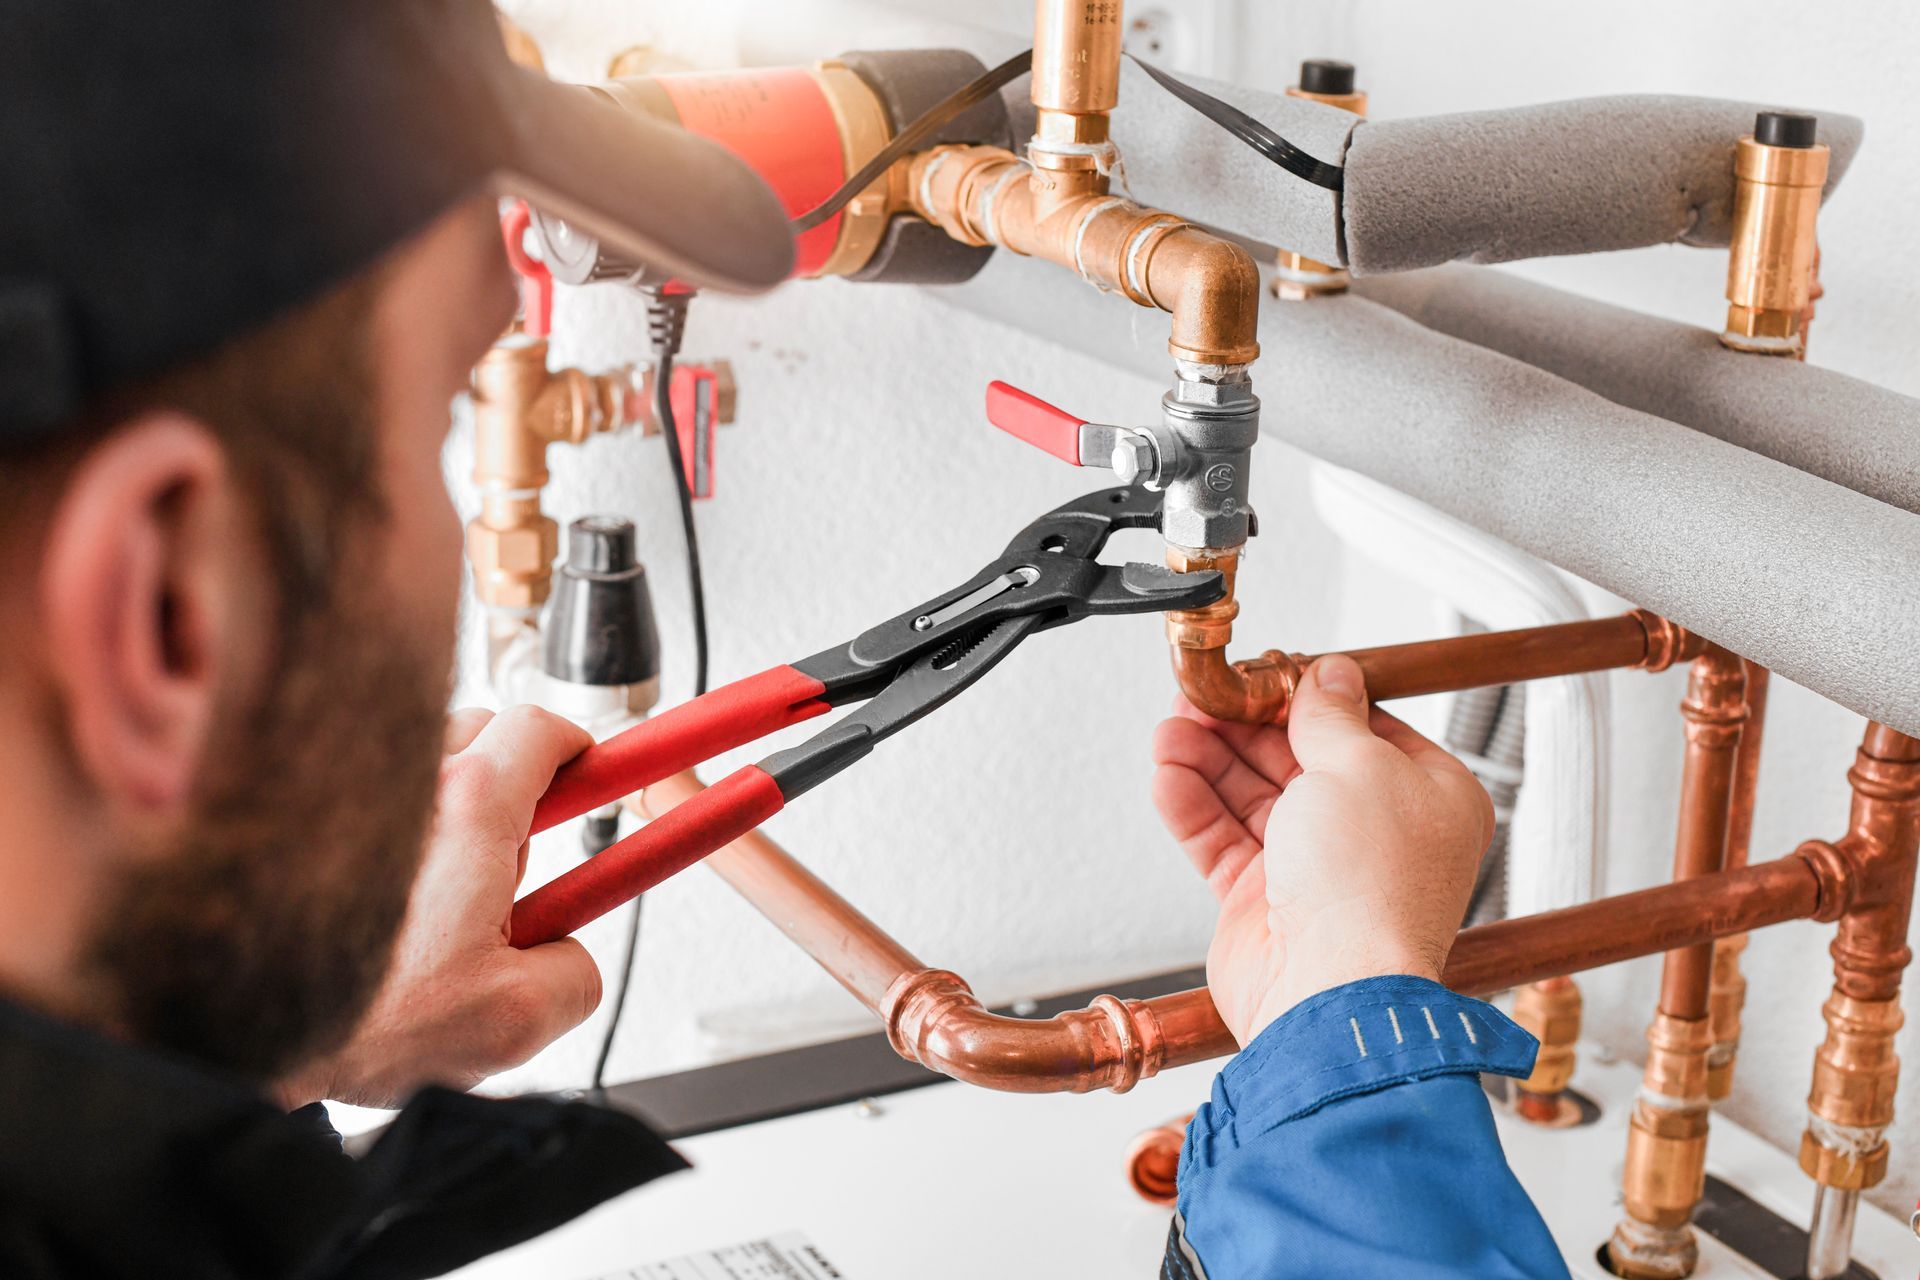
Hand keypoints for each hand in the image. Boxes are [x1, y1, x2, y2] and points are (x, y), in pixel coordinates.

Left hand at [277, 706, 603, 1107]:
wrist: (248, 1038)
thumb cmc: (356, 1023)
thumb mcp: (515, 1021)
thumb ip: (575, 975)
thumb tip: (569, 960)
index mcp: (471, 810)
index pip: (543, 729)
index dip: (580, 752)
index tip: (593, 775)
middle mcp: (408, 785)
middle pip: (484, 733)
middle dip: (516, 783)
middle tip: (521, 856)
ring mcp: (352, 797)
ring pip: (425, 762)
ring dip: (452, 803)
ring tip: (447, 883)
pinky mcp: (304, 821)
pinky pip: (368, 795)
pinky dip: (392, 825)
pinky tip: (391, 893)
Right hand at [1151, 655, 1492, 1045]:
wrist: (1330, 990)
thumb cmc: (1370, 889)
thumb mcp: (1359, 766)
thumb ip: (1331, 716)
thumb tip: (1329, 674)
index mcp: (1425, 797)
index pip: (1362, 728)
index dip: (1308, 698)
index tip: (1264, 672)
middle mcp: (1374, 833)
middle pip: (1298, 759)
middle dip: (1243, 727)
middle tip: (1201, 697)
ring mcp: (1317, 869)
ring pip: (1253, 799)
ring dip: (1209, 761)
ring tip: (1171, 732)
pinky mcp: (1266, 902)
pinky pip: (1224, 843)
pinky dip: (1194, 809)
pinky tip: (1168, 777)